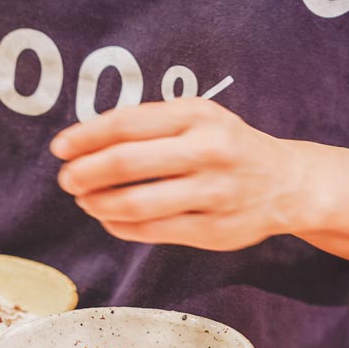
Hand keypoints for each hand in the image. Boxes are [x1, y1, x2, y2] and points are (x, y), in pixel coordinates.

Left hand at [50, 98, 315, 250]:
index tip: (60, 148)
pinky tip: (110, 220)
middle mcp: (207, 151)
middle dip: (85, 173)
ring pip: (137, 203)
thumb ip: (152, 125)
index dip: (86, 136)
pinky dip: (122, 226)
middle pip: (127, 163)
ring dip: (99, 203)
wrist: (288, 183)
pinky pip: (154, 231)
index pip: (127, 123)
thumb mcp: (200, 119)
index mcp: (198, 116)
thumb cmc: (229, 147)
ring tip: (85, 201)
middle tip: (67, 179)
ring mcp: (213, 193)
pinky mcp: (214, 230)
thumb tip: (88, 144)